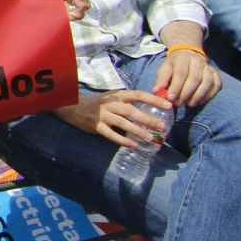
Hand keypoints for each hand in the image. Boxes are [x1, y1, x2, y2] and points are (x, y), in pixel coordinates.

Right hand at [56, 89, 173, 148]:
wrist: (71, 105)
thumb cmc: (96, 103)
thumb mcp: (111, 98)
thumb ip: (127, 102)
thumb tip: (149, 110)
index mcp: (117, 95)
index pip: (138, 95)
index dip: (154, 99)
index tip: (169, 105)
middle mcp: (111, 103)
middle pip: (132, 111)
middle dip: (149, 119)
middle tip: (163, 127)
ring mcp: (103, 114)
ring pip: (124, 123)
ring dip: (139, 131)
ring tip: (151, 139)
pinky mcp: (95, 125)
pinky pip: (111, 134)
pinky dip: (122, 140)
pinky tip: (133, 145)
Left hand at [152, 48, 222, 107]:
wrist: (188, 55)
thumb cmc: (174, 66)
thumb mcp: (165, 69)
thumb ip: (161, 79)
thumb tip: (156, 91)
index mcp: (183, 58)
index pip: (181, 72)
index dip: (176, 86)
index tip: (170, 98)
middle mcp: (197, 61)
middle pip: (194, 78)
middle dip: (186, 93)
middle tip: (178, 104)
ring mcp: (208, 67)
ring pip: (207, 82)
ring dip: (197, 96)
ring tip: (188, 104)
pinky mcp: (216, 74)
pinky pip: (216, 85)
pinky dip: (208, 95)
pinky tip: (199, 102)